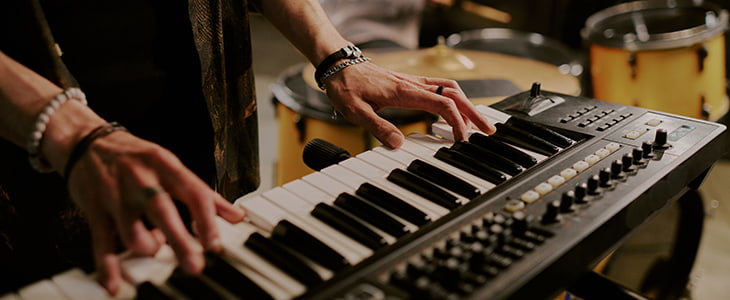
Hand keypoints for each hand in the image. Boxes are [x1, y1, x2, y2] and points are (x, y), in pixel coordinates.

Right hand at [65, 130, 245, 294]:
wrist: (86, 142)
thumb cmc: (136, 157)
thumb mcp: (172, 166)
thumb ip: (203, 193)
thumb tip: (236, 215)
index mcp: (166, 165)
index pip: (193, 192)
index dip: (207, 219)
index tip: (216, 245)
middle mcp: (141, 179)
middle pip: (162, 211)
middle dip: (180, 240)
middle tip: (194, 266)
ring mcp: (116, 195)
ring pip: (131, 232)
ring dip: (148, 248)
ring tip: (154, 246)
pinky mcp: (94, 209)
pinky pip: (101, 242)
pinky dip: (108, 266)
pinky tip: (115, 285)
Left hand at [323, 61, 495, 147]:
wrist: (338, 64)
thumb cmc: (345, 85)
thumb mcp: (355, 111)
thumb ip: (377, 128)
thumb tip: (398, 145)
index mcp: (403, 91)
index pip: (442, 104)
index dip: (456, 122)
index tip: (461, 140)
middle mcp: (413, 84)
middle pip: (454, 95)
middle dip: (474, 113)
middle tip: (488, 131)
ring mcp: (413, 82)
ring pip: (449, 89)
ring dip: (466, 104)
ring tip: (476, 123)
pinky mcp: (409, 84)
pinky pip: (439, 88)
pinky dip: (454, 99)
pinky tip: (454, 112)